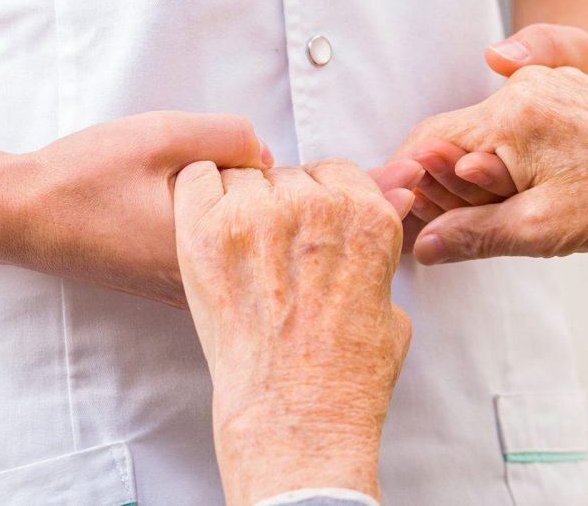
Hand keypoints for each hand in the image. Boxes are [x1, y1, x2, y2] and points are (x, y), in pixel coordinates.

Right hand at [0, 112, 272, 307]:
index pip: (271, 208)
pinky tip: (165, 214)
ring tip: (168, 195)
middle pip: (258, 234)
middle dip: (242, 198)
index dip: (251, 171)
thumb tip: (268, 156)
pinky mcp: (168, 291)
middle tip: (189, 176)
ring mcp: (184, 292)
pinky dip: (203, 237)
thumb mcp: (162, 134)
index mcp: (207, 246)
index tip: (212, 161)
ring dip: (221, 218)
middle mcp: (200, 281)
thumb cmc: (83, 175)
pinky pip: (210, 262)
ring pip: (234, 249)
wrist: (20, 215)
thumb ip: (228, 136)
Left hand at [174, 160, 411, 504]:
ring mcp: (259, 214)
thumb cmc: (345, 377)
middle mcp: (317, 205)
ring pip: (244, 177)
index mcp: (367, 216)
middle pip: (290, 175)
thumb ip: (375, 262)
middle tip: (274, 255)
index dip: (321, 201)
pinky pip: (197, 179)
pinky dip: (198, 196)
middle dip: (283, 207)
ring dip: (240, 205)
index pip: (337, 172)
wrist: (295, 416)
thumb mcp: (390, 309)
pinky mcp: (207, 230)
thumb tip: (366, 243)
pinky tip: (206, 232)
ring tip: (239, 255)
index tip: (309, 228)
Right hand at [397, 53, 587, 264]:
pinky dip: (508, 154)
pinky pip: (518, 120)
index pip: (429, 142)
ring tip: (506, 210)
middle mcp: (528, 86)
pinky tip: (528, 187)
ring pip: (488, 129)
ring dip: (481, 170)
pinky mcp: (570, 91)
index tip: (397, 213)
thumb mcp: (540, 232)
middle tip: (450, 226)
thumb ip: (473, 234)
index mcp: (512, 114)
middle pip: (457, 135)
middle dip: (447, 181)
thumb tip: (421, 245)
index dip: (409, 181)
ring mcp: (551, 83)